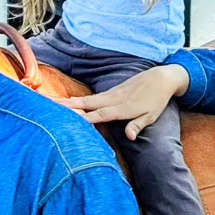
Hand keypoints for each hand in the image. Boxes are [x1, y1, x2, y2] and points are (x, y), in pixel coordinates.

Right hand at [60, 64, 188, 140]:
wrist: (162, 78)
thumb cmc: (157, 100)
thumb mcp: (151, 115)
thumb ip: (137, 125)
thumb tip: (129, 137)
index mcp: (122, 108)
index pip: (99, 114)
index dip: (84, 117)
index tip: (69, 118)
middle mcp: (114, 100)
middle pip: (88, 104)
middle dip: (69, 105)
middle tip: (52, 105)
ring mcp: (112, 94)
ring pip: (88, 99)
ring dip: (71, 101)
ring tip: (54, 102)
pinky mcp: (113, 91)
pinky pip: (94, 97)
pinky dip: (81, 99)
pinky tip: (71, 101)